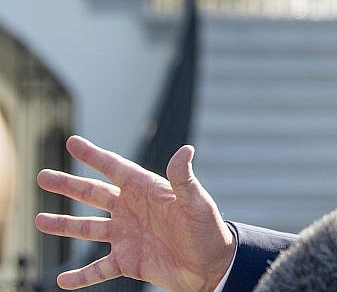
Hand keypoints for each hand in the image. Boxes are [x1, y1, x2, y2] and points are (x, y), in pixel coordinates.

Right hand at [35, 136, 234, 291]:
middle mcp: (132, 210)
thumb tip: (185, 149)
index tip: (72, 142)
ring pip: (88, 228)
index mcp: (146, 190)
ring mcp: (127, 236)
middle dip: (68, 185)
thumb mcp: (196, 203)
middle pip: (93, 194)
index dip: (93, 156)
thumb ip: (184, 179)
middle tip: (43, 176)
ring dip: (64, 225)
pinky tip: (62, 279)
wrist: (213, 266)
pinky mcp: (128, 261)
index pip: (115, 168)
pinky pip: (98, 269)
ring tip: (39, 221)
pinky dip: (80, 276)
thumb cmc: (208, 230)